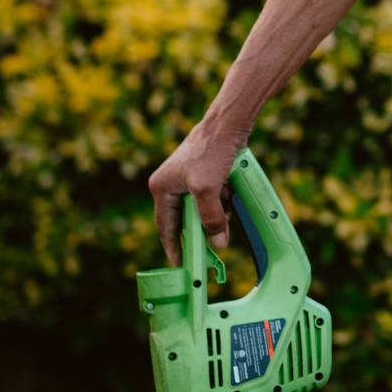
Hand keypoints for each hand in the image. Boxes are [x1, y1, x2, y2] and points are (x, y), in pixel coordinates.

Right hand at [148, 117, 241, 264]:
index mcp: (161, 188)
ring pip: (200, 210)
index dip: (174, 249)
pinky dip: (220, 204)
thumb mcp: (208, 190)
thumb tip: (218, 243)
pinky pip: (210, 199)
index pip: (166, 228)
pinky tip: (230, 201)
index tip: (182, 266)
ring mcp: (186, 180)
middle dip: (201, 232)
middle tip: (210, 251)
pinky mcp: (202, 175)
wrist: (228, 124)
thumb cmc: (212, 151)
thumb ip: (211, 219)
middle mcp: (170, 184)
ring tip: (225, 222)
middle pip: (185, 220)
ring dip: (214, 217)